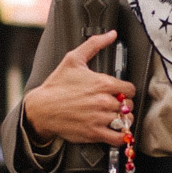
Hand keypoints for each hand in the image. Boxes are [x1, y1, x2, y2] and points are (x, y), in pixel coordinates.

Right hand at [23, 32, 135, 146]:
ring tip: (117, 117)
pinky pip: (118, 138)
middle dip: (124, 104)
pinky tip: (116, 131)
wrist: (41, 109)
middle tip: (117, 105)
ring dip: (124, 120)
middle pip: (129, 104)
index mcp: (101, 83)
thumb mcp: (73, 59)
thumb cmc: (56, 85)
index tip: (120, 92)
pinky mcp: (94, 133)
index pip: (129, 88)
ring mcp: (99, 118)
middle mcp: (103, 101)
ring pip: (125, 121)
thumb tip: (111, 34)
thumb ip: (94, 44)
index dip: (126, 90)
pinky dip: (121, 136)